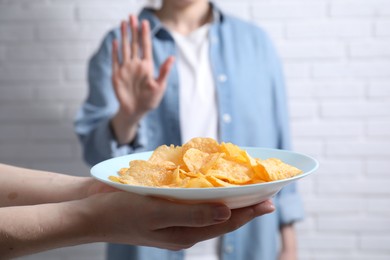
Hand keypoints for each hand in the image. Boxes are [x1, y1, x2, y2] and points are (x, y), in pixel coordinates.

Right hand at [83, 192, 274, 249]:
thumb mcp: (157, 214)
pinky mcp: (166, 207)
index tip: (270, 201)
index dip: (249, 213)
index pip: (225, 224)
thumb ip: (192, 215)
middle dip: (245, 206)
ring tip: (247, 187)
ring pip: (210, 209)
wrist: (90, 212)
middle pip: (222, 218)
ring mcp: (175, 218)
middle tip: (266, 193)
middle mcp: (183, 228)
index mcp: (184, 234)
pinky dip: (207, 192)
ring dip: (228, 198)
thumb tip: (227, 215)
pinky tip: (213, 182)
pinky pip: (194, 201)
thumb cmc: (120, 213)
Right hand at [111, 15, 173, 143]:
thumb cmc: (150, 100)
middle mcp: (136, 64)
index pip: (145, 46)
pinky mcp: (117, 75)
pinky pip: (115, 60)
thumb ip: (164, 72)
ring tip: (123, 23)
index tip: (145, 22)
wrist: (136, 111)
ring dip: (123, 36)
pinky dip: (115, 51)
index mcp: (147, 65)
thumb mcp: (159, 86)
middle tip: (131, 17)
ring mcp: (126, 68)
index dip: (145, 34)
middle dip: (133, 30)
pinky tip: (115, 41)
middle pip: (134, 44)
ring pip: (124, 48)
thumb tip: (172, 58)